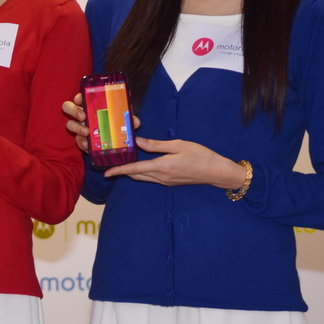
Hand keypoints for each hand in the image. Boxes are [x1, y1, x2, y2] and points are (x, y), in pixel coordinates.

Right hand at [63, 92, 141, 155]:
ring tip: (87, 132)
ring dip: (77, 128)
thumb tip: (135, 122)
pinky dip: (82, 143)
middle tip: (83, 116)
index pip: (80, 97)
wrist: (114, 144)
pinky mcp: (80, 140)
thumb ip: (129, 119)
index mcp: (90, 105)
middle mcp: (82, 114)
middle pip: (68, 107)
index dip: (78, 96)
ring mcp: (79, 127)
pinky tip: (88, 145)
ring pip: (69, 124)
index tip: (80, 99)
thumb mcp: (124, 121)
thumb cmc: (116, 125)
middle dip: (74, 110)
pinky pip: (77, 140)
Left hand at [104, 137, 248, 189]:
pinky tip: (141, 164)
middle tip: (110, 163)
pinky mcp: (170, 182)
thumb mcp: (178, 145)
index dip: (118, 170)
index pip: (134, 169)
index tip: (106, 172)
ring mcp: (165, 182)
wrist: (217, 172)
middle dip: (121, 170)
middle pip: (135, 175)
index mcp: (161, 167)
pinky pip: (151, 178)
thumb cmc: (200, 156)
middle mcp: (161, 177)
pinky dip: (142, 172)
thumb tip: (138, 142)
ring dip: (131, 172)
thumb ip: (156, 145)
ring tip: (122, 162)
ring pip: (142, 178)